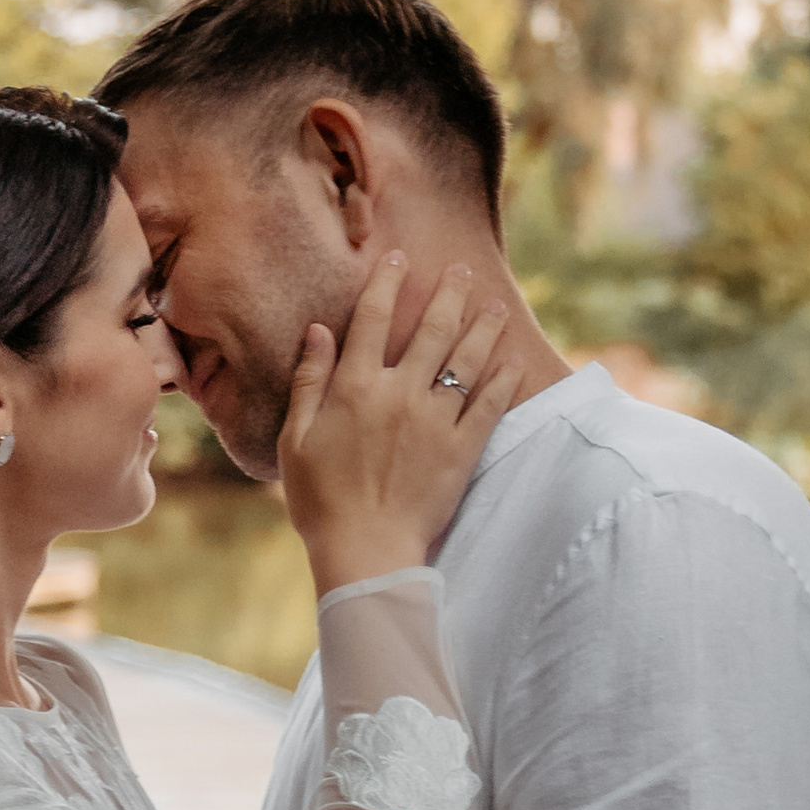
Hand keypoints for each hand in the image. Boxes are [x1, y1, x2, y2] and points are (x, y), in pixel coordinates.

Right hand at [279, 254, 522, 593]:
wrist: (365, 552)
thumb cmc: (321, 501)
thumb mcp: (296, 439)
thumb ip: (309, 381)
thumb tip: (318, 330)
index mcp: (354, 388)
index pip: (371, 319)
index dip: (386, 282)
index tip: (400, 258)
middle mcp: (399, 394)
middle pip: (431, 329)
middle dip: (450, 294)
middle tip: (464, 270)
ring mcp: (435, 421)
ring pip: (466, 360)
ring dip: (483, 327)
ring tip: (496, 305)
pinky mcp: (462, 450)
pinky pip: (490, 405)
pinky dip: (505, 379)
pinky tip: (514, 359)